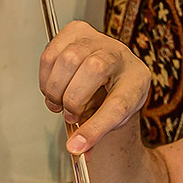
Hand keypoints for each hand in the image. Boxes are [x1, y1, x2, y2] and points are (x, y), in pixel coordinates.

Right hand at [39, 21, 151, 154]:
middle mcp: (121, 54)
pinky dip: (46, 76)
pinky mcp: (76, 30)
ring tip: (58, 102)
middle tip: (70, 115)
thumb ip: (96, 135)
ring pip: (69, 58)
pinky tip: (52, 86)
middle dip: (73, 100)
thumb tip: (77, 151)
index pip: (118, 104)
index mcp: (136, 80)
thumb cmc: (115, 94)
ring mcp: (98, 38)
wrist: (113, 71)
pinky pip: (52, 52)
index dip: (95, 127)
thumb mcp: (113, 118)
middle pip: (94, 70)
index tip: (77, 146)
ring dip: (56, 88)